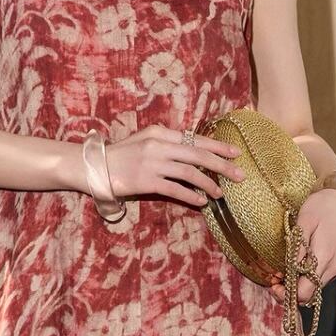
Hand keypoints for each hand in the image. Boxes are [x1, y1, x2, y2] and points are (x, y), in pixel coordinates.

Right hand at [103, 125, 244, 206]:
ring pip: (189, 173)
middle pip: (197, 155)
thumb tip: (195, 151)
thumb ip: (168, 143)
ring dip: (208, 184)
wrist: (96, 166)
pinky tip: (201, 201)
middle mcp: (158, 146)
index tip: (235, 152)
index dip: (217, 146)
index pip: (195, 139)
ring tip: (220, 193)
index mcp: (160, 133)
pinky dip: (191, 196)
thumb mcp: (146, 141)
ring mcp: (152, 163)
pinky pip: (174, 189)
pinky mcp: (145, 181)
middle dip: (222, 165)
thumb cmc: (123, 154)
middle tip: (240, 174)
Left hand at [267, 187, 335, 304]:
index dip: (287, 294)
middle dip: (292, 289)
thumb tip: (289, 270)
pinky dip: (315, 274)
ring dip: (304, 281)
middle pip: (311, 292)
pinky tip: (307, 261)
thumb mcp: (304, 221)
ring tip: (290, 267)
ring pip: (319, 285)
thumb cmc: (325, 205)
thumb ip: (297, 248)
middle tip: (278, 278)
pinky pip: (327, 276)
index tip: (275, 285)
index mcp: (324, 257)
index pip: (305, 293)